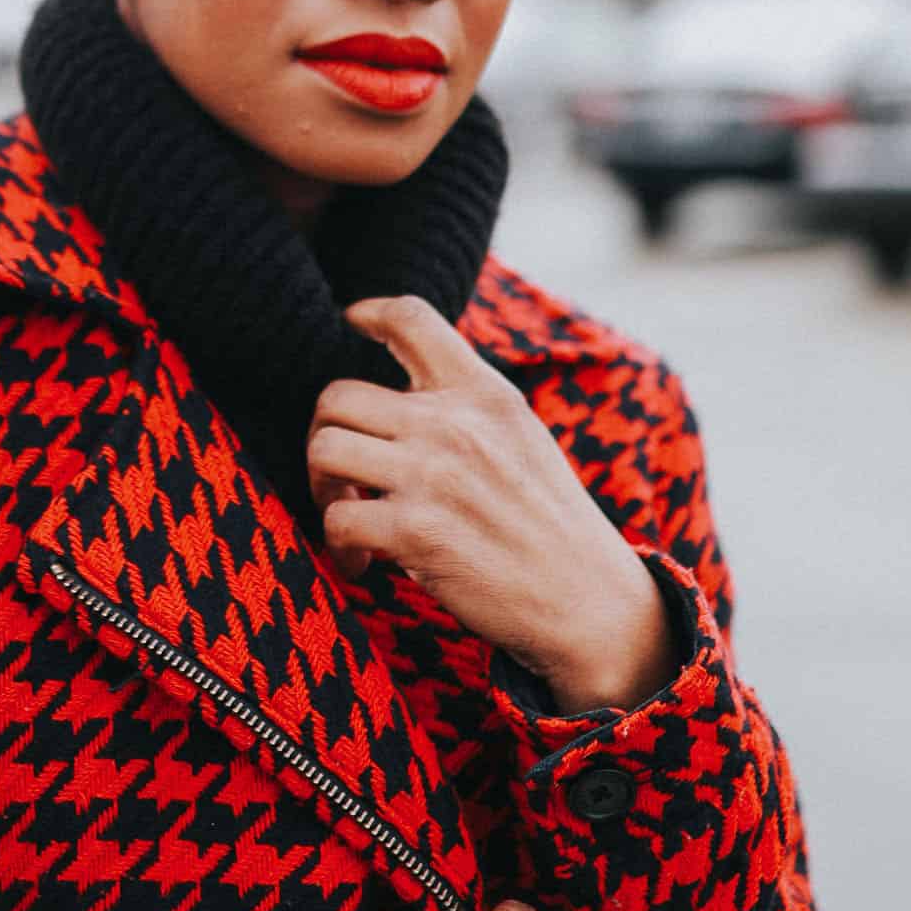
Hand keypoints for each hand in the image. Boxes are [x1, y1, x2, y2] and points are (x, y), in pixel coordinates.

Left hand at [310, 294, 677, 710]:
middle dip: (324, 433)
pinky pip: (337, 519)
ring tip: (346, 512)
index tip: (352, 321)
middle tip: (342, 474)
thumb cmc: (548, 522)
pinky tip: (362, 562)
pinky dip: (337, 545)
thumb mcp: (522, 437)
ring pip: (325, 448)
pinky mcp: (415, 532)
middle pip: (337, 394)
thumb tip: (401, 394)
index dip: (369, 311)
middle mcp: (455, 423)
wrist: (588, 599)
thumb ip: (467, 407)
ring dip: (321, 486)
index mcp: (485, 392)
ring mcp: (433, 475)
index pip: (413, 318)